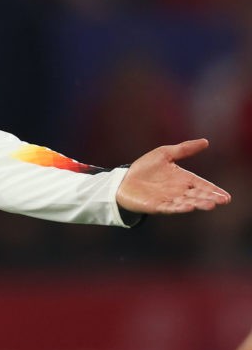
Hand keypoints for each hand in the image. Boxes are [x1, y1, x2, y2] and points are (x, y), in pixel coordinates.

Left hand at [116, 138, 230, 213]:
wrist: (124, 180)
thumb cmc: (145, 168)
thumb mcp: (165, 154)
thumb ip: (184, 149)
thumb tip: (206, 141)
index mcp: (183, 179)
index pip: (202, 185)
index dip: (213, 190)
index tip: (226, 197)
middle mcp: (178, 191)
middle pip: (197, 195)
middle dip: (209, 198)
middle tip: (221, 201)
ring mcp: (168, 199)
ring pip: (186, 202)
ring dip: (198, 204)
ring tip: (209, 205)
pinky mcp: (157, 205)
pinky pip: (170, 207)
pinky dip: (179, 207)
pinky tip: (189, 207)